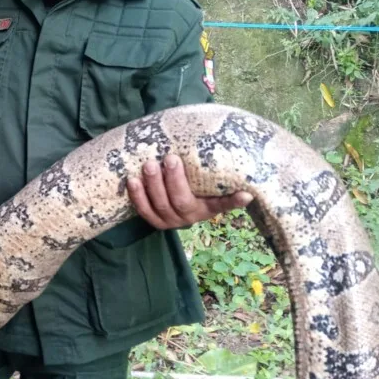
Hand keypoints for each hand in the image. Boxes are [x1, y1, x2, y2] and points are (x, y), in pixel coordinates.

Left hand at [126, 154, 252, 229]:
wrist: (173, 204)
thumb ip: (218, 176)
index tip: (245, 194)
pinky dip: (137, 196)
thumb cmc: (193, 187)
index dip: (233, 201)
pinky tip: (132, 180)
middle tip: (170, 158)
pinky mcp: (153, 219)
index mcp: (207, 208)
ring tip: (149, 165)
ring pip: (160, 205)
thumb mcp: (206, 184)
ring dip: (153, 185)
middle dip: (175, 180)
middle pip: (182, 201)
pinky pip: (143, 210)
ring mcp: (169, 220)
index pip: (222, 204)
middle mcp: (189, 217)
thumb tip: (244, 171)